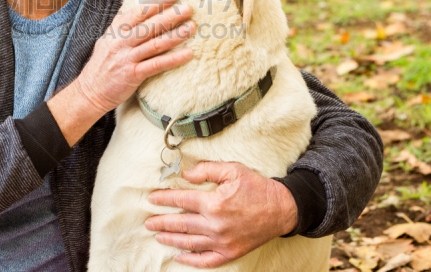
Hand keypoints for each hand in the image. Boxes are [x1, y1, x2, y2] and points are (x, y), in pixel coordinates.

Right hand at [74, 0, 194, 113]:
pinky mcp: (133, 75)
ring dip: (176, 35)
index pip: (138, 13)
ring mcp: (127, 58)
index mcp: (116, 31)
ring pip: (155, 44)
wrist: (90, 91)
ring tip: (192, 27)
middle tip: (188, 9)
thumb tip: (129, 5)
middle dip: (170, 16)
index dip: (156, 3)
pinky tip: (188, 53)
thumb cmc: (101, 64)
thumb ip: (119, 23)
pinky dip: (173, 59)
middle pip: (149, 26)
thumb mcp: (106, 39)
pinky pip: (156, 65)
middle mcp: (121, 42)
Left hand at [145, 162, 297, 268]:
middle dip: (161, 222)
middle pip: (181, 223)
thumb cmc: (257, 188)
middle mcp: (215, 224)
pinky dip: (191, 260)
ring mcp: (222, 241)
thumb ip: (207, 170)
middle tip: (148, 221)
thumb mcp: (233, 170)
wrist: (281, 208)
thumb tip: (186, 174)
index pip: (182, 200)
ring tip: (158, 235)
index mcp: (214, 203)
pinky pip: (206, 260)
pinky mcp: (230, 252)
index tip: (152, 199)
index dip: (164, 199)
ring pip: (189, 242)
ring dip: (171, 239)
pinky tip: (179, 256)